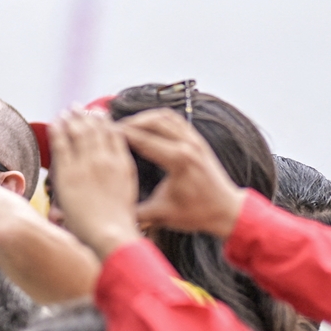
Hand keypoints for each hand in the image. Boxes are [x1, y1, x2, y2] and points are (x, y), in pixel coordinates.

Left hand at [49, 112, 143, 258]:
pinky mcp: (69, 171)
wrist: (110, 233)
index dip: (105, 121)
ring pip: (78, 131)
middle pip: (95, 129)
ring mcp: (87, 163)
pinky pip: (62, 143)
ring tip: (67, 111)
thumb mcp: (127, 194)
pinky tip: (55, 122)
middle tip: (79, 107)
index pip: (114, 134)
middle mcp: (106, 159)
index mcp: (123, 164)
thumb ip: (119, 179)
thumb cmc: (119, 223)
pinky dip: (58, 129)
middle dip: (86, 116)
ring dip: (72, 118)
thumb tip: (113, 174)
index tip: (100, 114)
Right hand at [118, 110, 245, 237]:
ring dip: (144, 118)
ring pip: (164, 116)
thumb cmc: (197, 214)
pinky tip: (146, 126)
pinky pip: (175, 119)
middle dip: (130, 123)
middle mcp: (188, 145)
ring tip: (127, 126)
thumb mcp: (162, 215)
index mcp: (179, 160)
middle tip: (112, 130)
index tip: (103, 134)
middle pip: (152, 121)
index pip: (143, 140)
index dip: (121, 135)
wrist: (227, 211)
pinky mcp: (198, 140)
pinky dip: (158, 118)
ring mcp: (195, 140)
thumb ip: (135, 212)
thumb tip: (111, 211)